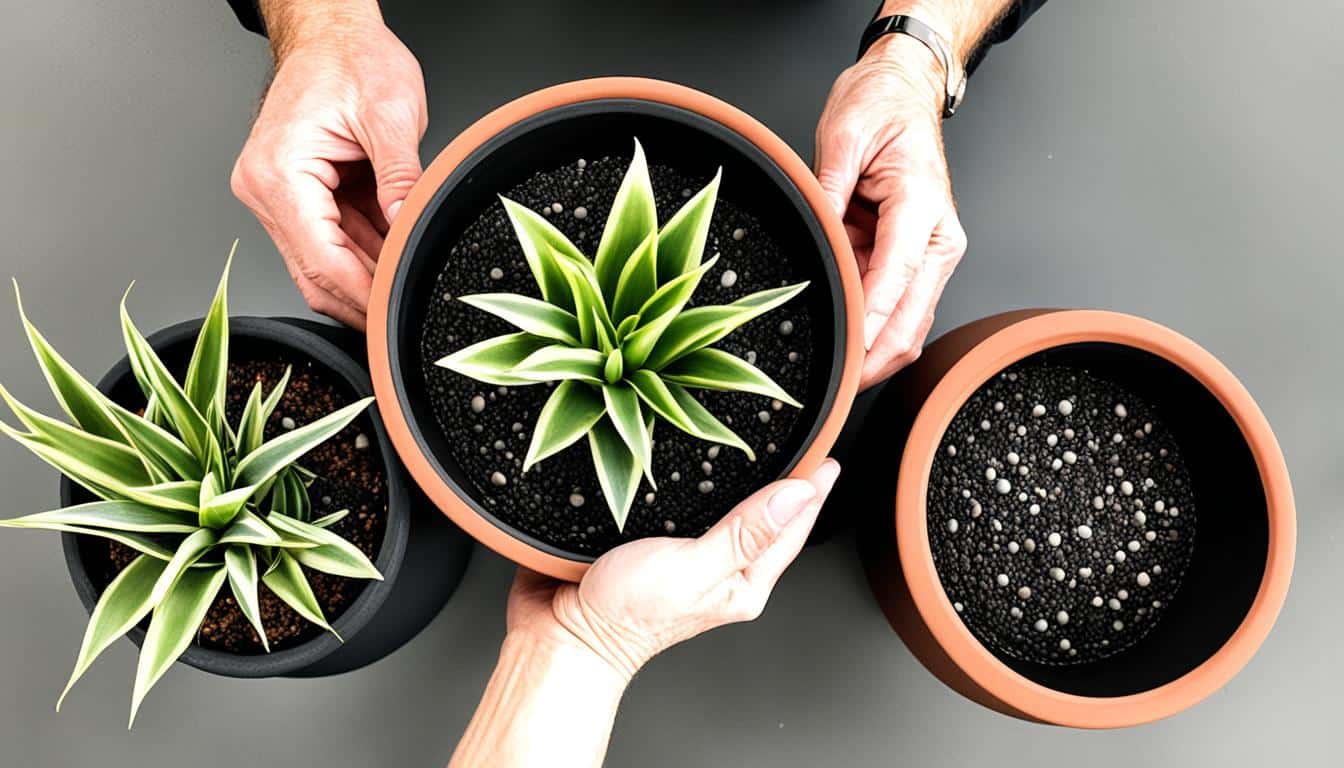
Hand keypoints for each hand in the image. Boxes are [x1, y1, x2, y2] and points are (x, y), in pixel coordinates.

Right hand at [231, 7, 425, 329]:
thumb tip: (410, 227)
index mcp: (278, 172)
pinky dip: (362, 255)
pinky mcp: (295, 196)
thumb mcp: (391, 114)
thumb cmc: (351, 58)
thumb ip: (401, 178)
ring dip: (365, 277)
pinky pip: (328, 242)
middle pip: (315, 273)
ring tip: (405, 284)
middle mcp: (265, 188)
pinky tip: (392, 259)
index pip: (322, 260)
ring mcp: (277, 195)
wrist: (330, 33)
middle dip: (363, 297)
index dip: (364, 293)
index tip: (395, 310)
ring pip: (321, 264)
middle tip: (404, 314)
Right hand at [506, 459, 840, 679]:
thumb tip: (796, 498)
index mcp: (743, 580)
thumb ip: (744, 533)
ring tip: (759, 445)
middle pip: (766, 517)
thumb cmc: (624, 615)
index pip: (792, 527)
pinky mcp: (656, 543)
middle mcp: (722, 569)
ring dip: (741, 479)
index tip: (829, 453)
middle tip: (803, 441)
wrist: (562, 634)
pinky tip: (694, 465)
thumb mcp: (693, 567)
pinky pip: (687, 510)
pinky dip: (697, 487)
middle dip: (785, 481)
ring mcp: (689, 557)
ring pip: (727, 510)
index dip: (812, 488)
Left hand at [815, 33, 967, 388]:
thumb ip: (827, 192)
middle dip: (875, 360)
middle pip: (911, 321)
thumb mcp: (841, 137)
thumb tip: (815, 240)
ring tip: (834, 377)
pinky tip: (842, 343)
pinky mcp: (914, 261)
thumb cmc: (881, 108)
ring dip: (873, 353)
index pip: (897, 276)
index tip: (848, 351)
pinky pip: (895, 310)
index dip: (872, 320)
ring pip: (907, 327)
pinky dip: (870, 332)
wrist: (903, 92)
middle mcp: (937, 239)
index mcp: (922, 206)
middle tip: (837, 388)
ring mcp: (929, 254)